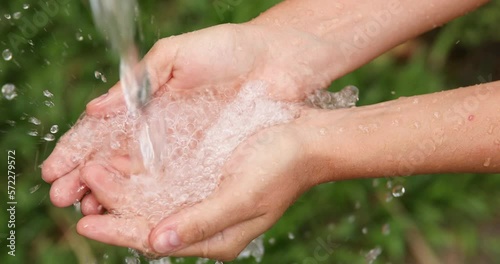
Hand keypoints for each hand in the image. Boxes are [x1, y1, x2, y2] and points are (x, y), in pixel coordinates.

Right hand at [41, 22, 334, 204]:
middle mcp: (161, 132)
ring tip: (88, 207)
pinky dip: (150, 198)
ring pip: (139, 179)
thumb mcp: (176, 55)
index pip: (104, 133)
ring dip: (112, 195)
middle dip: (86, 179)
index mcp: (148, 104)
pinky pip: (173, 184)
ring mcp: (183, 150)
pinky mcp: (207, 162)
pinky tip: (130, 209)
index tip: (54, 170)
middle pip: (115, 161)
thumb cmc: (227, 50)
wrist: (276, 61)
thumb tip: (96, 109)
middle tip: (63, 197)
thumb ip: (139, 82)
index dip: (77, 151)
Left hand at [75, 108, 336, 259]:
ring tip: (95, 170)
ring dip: (124, 187)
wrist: (308, 140)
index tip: (85, 221)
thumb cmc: (281, 168)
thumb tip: (156, 242)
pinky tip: (125, 160)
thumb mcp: (242, 197)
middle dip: (114, 204)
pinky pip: (166, 179)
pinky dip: (143, 172)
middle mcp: (205, 222)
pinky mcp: (206, 176)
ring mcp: (205, 198)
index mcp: (215, 237)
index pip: (156, 240)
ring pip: (153, 199)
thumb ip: (200, 222)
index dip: (118, 231)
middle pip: (149, 219)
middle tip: (84, 182)